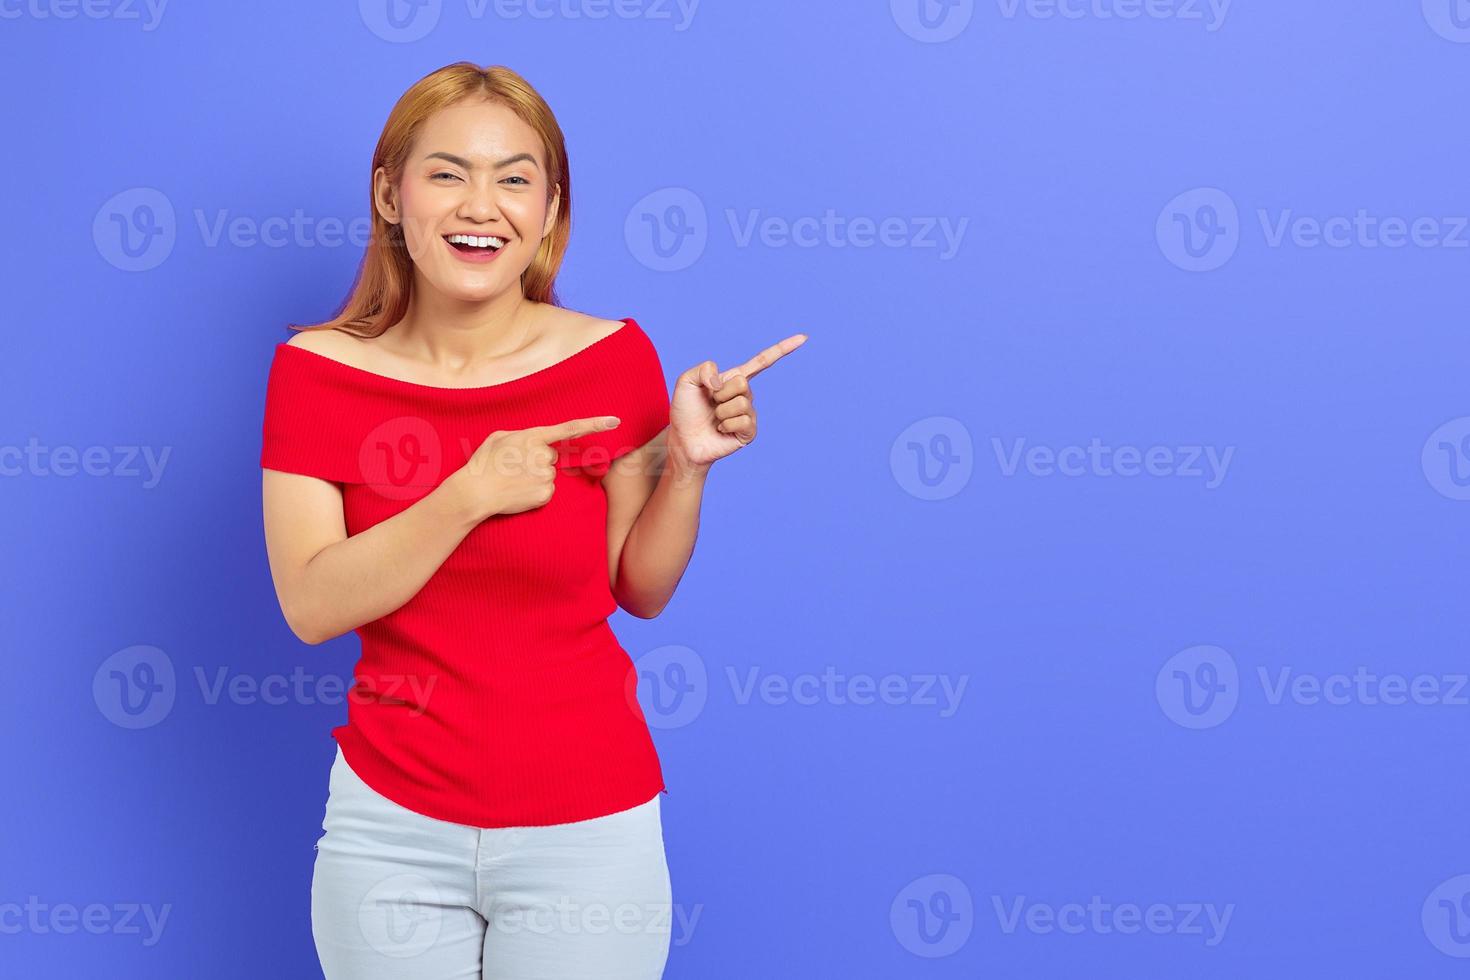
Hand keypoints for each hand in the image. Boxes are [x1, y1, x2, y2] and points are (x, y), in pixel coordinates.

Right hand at [456, 415, 621, 517]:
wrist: (475, 492)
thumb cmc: (483, 464)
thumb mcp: (498, 438)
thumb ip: (521, 435)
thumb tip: (536, 443)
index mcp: (532, 437)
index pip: (571, 428)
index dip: (595, 424)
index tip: (615, 422)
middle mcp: (543, 455)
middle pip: (552, 457)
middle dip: (537, 461)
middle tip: (514, 467)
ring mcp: (546, 476)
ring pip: (549, 474)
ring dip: (535, 477)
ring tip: (513, 480)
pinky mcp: (546, 494)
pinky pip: (547, 491)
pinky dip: (535, 492)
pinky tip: (518, 491)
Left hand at [668, 332, 806, 469]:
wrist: (683, 442)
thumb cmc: (685, 412)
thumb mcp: (686, 381)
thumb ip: (703, 369)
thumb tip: (723, 382)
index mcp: (734, 378)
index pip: (762, 361)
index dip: (782, 349)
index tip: (803, 338)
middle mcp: (745, 394)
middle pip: (742, 383)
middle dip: (720, 393)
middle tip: (711, 403)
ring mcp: (748, 413)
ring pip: (741, 403)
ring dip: (721, 411)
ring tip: (714, 419)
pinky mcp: (749, 432)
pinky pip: (744, 421)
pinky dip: (726, 425)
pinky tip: (721, 430)